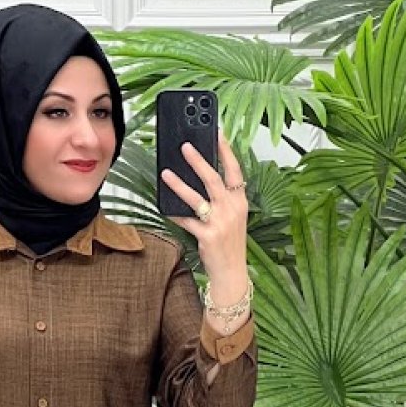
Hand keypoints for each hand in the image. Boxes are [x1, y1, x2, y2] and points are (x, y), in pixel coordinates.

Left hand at [159, 126, 248, 282]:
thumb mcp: (234, 218)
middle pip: (213, 179)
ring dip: (179, 185)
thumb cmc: (230, 244)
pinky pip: (186, 221)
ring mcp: (219, 223)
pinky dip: (175, 213)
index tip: (218, 134)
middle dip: (198, 161)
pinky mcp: (207, 236)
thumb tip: (203, 179)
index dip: (226, 151)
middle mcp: (231, 209)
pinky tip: (165, 207)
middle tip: (185, 147)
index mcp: (240, 202)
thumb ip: (224, 200)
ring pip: (196, 198)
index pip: (235, 171)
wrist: (232, 272)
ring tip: (166, 174)